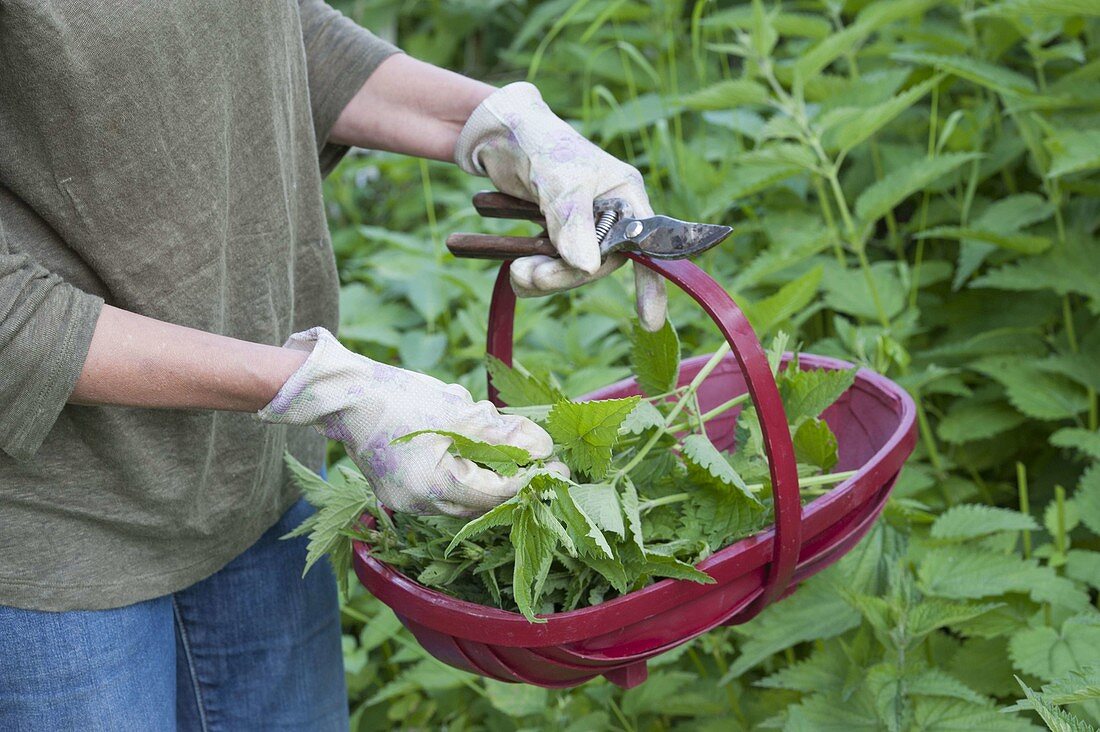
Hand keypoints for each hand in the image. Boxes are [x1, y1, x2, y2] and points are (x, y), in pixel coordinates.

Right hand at [258, 328, 557, 516]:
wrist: (343, 393)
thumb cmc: (399, 397)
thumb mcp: (458, 412)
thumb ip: (502, 436)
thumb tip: (541, 450)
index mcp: (433, 487)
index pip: (496, 493)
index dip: (531, 479)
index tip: (558, 467)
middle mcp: (418, 504)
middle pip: (482, 497)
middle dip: (511, 473)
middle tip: (538, 454)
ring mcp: (406, 500)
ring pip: (465, 489)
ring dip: (486, 464)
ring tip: (490, 431)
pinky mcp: (399, 488)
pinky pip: (444, 483)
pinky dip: (462, 462)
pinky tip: (463, 435)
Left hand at [454, 82, 666, 331]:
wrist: (495, 132)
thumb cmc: (538, 142)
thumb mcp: (558, 181)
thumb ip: (573, 223)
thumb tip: (587, 268)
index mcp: (623, 195)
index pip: (645, 245)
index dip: (650, 284)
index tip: (649, 321)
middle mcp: (607, 214)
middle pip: (598, 264)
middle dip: (563, 276)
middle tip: (529, 276)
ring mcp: (580, 226)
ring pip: (570, 270)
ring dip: (542, 277)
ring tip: (515, 271)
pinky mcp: (553, 233)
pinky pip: (548, 266)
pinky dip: (528, 271)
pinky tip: (510, 267)